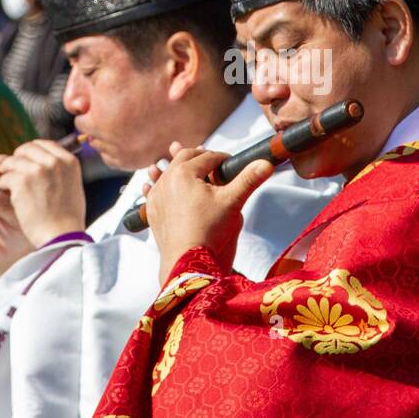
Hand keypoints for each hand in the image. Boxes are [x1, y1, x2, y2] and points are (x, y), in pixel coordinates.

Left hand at [0, 139, 85, 249]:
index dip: (31, 152)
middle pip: (26, 149)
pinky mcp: (21, 181)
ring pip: (12, 162)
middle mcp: (54, 161)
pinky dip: (1, 186)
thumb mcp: (72, 187)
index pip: (44, 144)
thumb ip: (60, 171)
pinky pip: (4, 177)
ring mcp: (37, 169)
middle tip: (12, 173)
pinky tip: (6, 197)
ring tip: (7, 186)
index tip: (25, 162)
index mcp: (69, 161)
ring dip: (6, 173)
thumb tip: (44, 163)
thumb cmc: (67, 218)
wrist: (62, 236)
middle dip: (16, 160)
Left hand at [145, 143, 272, 285]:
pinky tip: (150, 182)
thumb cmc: (210, 230)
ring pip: (167, 172)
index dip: (222, 158)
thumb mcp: (232, 202)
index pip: (208, 157)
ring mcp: (157, 195)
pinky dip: (155, 184)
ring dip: (176, 166)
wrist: (187, 260)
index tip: (230, 163)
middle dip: (200, 157)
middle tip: (211, 158)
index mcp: (185, 172)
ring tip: (177, 158)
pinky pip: (152, 191)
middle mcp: (167, 179)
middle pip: (184, 158)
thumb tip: (268, 163)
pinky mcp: (152, 210)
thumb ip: (249, 180)